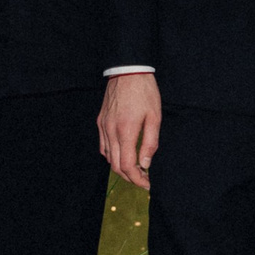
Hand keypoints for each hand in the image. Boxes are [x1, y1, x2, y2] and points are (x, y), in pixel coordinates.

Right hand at [100, 71, 161, 189]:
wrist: (128, 70)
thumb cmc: (144, 92)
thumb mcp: (154, 116)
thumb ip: (150, 142)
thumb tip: (146, 163)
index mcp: (126, 131)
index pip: (127, 165)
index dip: (137, 179)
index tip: (147, 183)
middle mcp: (110, 131)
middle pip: (115, 165)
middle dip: (130, 176)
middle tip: (143, 179)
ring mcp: (103, 126)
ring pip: (108, 157)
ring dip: (120, 167)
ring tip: (135, 168)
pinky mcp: (100, 121)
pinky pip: (103, 145)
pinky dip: (111, 155)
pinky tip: (121, 154)